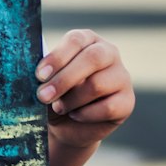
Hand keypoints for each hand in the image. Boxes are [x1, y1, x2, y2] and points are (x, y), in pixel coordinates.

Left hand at [36, 28, 134, 152]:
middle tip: (43, 96)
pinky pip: (108, 107)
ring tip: (59, 107)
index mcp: (87, 40)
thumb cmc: (53, 95)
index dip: (57, 57)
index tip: (39, 76)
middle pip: (92, 58)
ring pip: (97, 85)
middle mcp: (109, 53)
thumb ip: (44, 74)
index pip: (76, 40)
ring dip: (71, 100)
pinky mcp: (127, 101)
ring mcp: (122, 77)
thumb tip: (37, 75)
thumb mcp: (45, 81)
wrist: (66, 125)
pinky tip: (76, 115)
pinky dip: (85, 114)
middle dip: (64, 79)